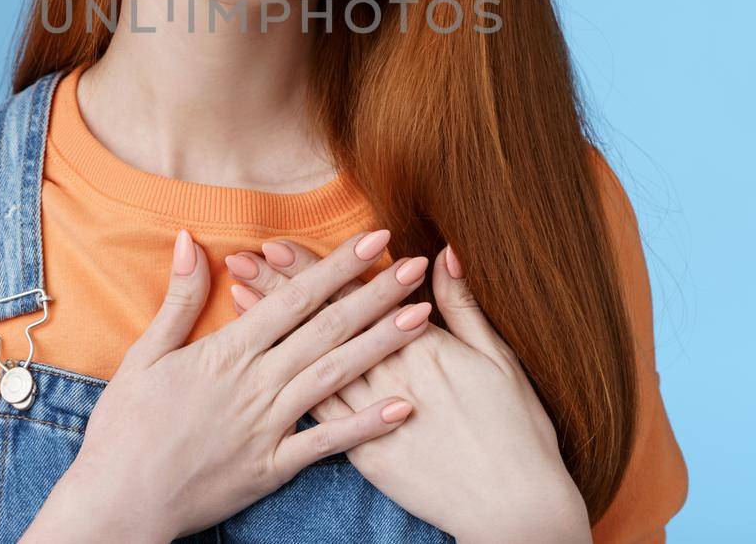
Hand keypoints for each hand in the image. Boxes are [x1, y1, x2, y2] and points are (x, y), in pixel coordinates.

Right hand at [27, 227, 435, 541]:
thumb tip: (188, 239)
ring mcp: (269, 426)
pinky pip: (327, 444)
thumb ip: (178, 298)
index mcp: (227, 351)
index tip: (375, 239)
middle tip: (418, 266)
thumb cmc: (125, 428)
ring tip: (423, 317)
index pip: (294, 297)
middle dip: (376, 294)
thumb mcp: (144, 354)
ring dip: (382, 345)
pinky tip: (404, 407)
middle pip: (327, 329)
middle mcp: (256, 383)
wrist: (119, 501)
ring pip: (336, 376)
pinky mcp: (273, 467)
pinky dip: (366, 426)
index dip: (338, 266)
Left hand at [224, 241, 591, 543]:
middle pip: (325, 324)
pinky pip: (321, 417)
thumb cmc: (516, 431)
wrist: (515, 509)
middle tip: (242, 260)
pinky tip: (263, 366)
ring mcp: (374, 418)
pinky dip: (288, 384)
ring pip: (312, 364)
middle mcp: (391, 377)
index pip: (357, 297)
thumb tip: (444, 253)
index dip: (316, 269)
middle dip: (280, 289)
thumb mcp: (499, 359)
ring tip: (238, 299)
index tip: (279, 245)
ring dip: (275, 332)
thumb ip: (465, 306)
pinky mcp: (367, 456)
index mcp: (423, 347)